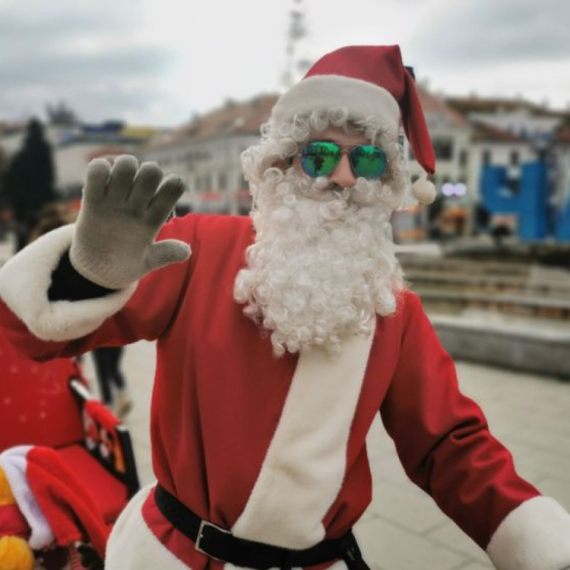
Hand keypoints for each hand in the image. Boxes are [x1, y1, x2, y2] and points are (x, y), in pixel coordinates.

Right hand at [70, 155, 190, 288]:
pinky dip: (99, 170)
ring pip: (126, 163)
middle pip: (151, 170)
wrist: (97, 269)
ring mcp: (116, 198)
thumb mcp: (147, 262)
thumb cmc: (126, 264)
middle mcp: (138, 202)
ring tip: (115, 188)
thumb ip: (166, 254)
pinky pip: (97, 169)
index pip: (173, 187)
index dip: (170, 187)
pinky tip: (97, 186)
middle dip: (146, 175)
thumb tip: (187, 251)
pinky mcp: (93, 197)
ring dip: (122, 169)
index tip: (158, 203)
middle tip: (134, 194)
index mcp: (155, 216)